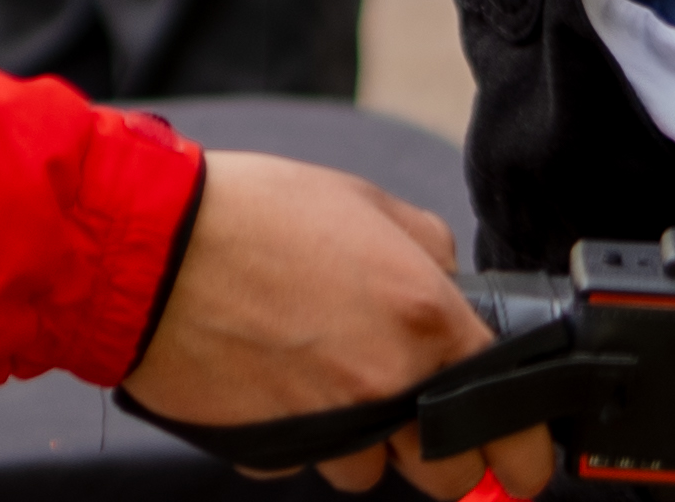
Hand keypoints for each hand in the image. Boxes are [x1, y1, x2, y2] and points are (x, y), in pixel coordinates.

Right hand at [128, 152, 555, 497]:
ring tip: (318, 372)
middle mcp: (386, 385)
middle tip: (411, 407)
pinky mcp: (271, 450)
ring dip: (360, 439)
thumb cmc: (249, 213)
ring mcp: (327, 427)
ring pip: (369, 472)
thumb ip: (425, 247)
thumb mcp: (361, 200)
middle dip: (438, 450)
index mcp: (424, 321)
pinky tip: (271, 378)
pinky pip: (300, 461)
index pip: (511, 422)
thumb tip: (449, 280)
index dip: (524, 451)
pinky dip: (294, 433)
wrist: (150, 244)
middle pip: (449, 475)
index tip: (524, 461)